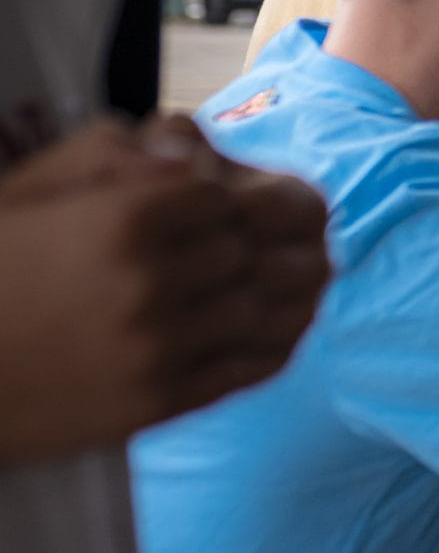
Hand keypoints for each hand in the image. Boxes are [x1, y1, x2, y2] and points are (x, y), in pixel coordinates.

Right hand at [0, 118, 329, 462]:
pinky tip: (276, 328)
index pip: (228, 195)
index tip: (240, 200)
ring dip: (285, 290)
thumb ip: (104, 155)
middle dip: (266, 239)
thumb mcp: (24, 192)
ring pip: (267, 308)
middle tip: (283, 236)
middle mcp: (150, 284)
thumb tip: (186, 148)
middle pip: (255, 250)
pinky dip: (275, 343)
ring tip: (297, 278)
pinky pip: (250, 368)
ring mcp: (159, 349)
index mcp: (121, 220)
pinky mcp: (158, 403)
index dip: (239, 193)